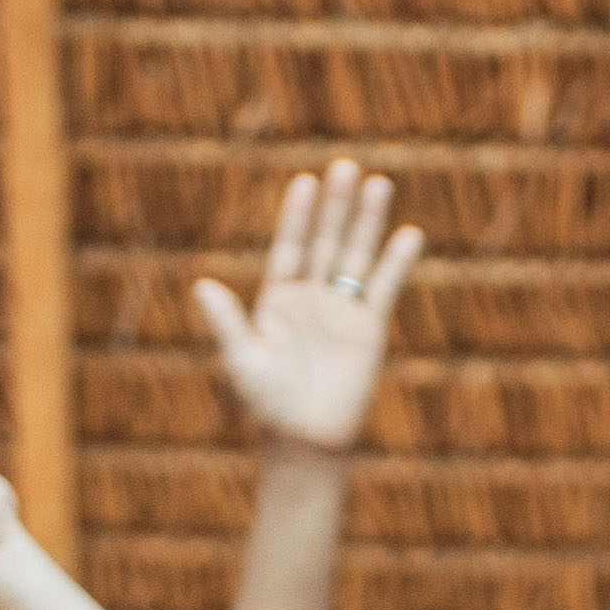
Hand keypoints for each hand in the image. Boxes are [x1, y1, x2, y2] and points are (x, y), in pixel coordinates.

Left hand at [196, 162, 418, 458]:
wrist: (305, 442)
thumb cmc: (267, 405)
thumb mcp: (242, 360)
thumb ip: (228, 321)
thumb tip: (202, 285)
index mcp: (278, 301)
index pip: (290, 248)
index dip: (297, 216)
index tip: (305, 182)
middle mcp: (311, 299)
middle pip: (325, 242)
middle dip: (335, 207)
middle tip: (345, 167)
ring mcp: (342, 312)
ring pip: (356, 256)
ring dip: (367, 222)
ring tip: (378, 183)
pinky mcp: (369, 329)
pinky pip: (384, 287)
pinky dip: (396, 262)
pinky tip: (407, 234)